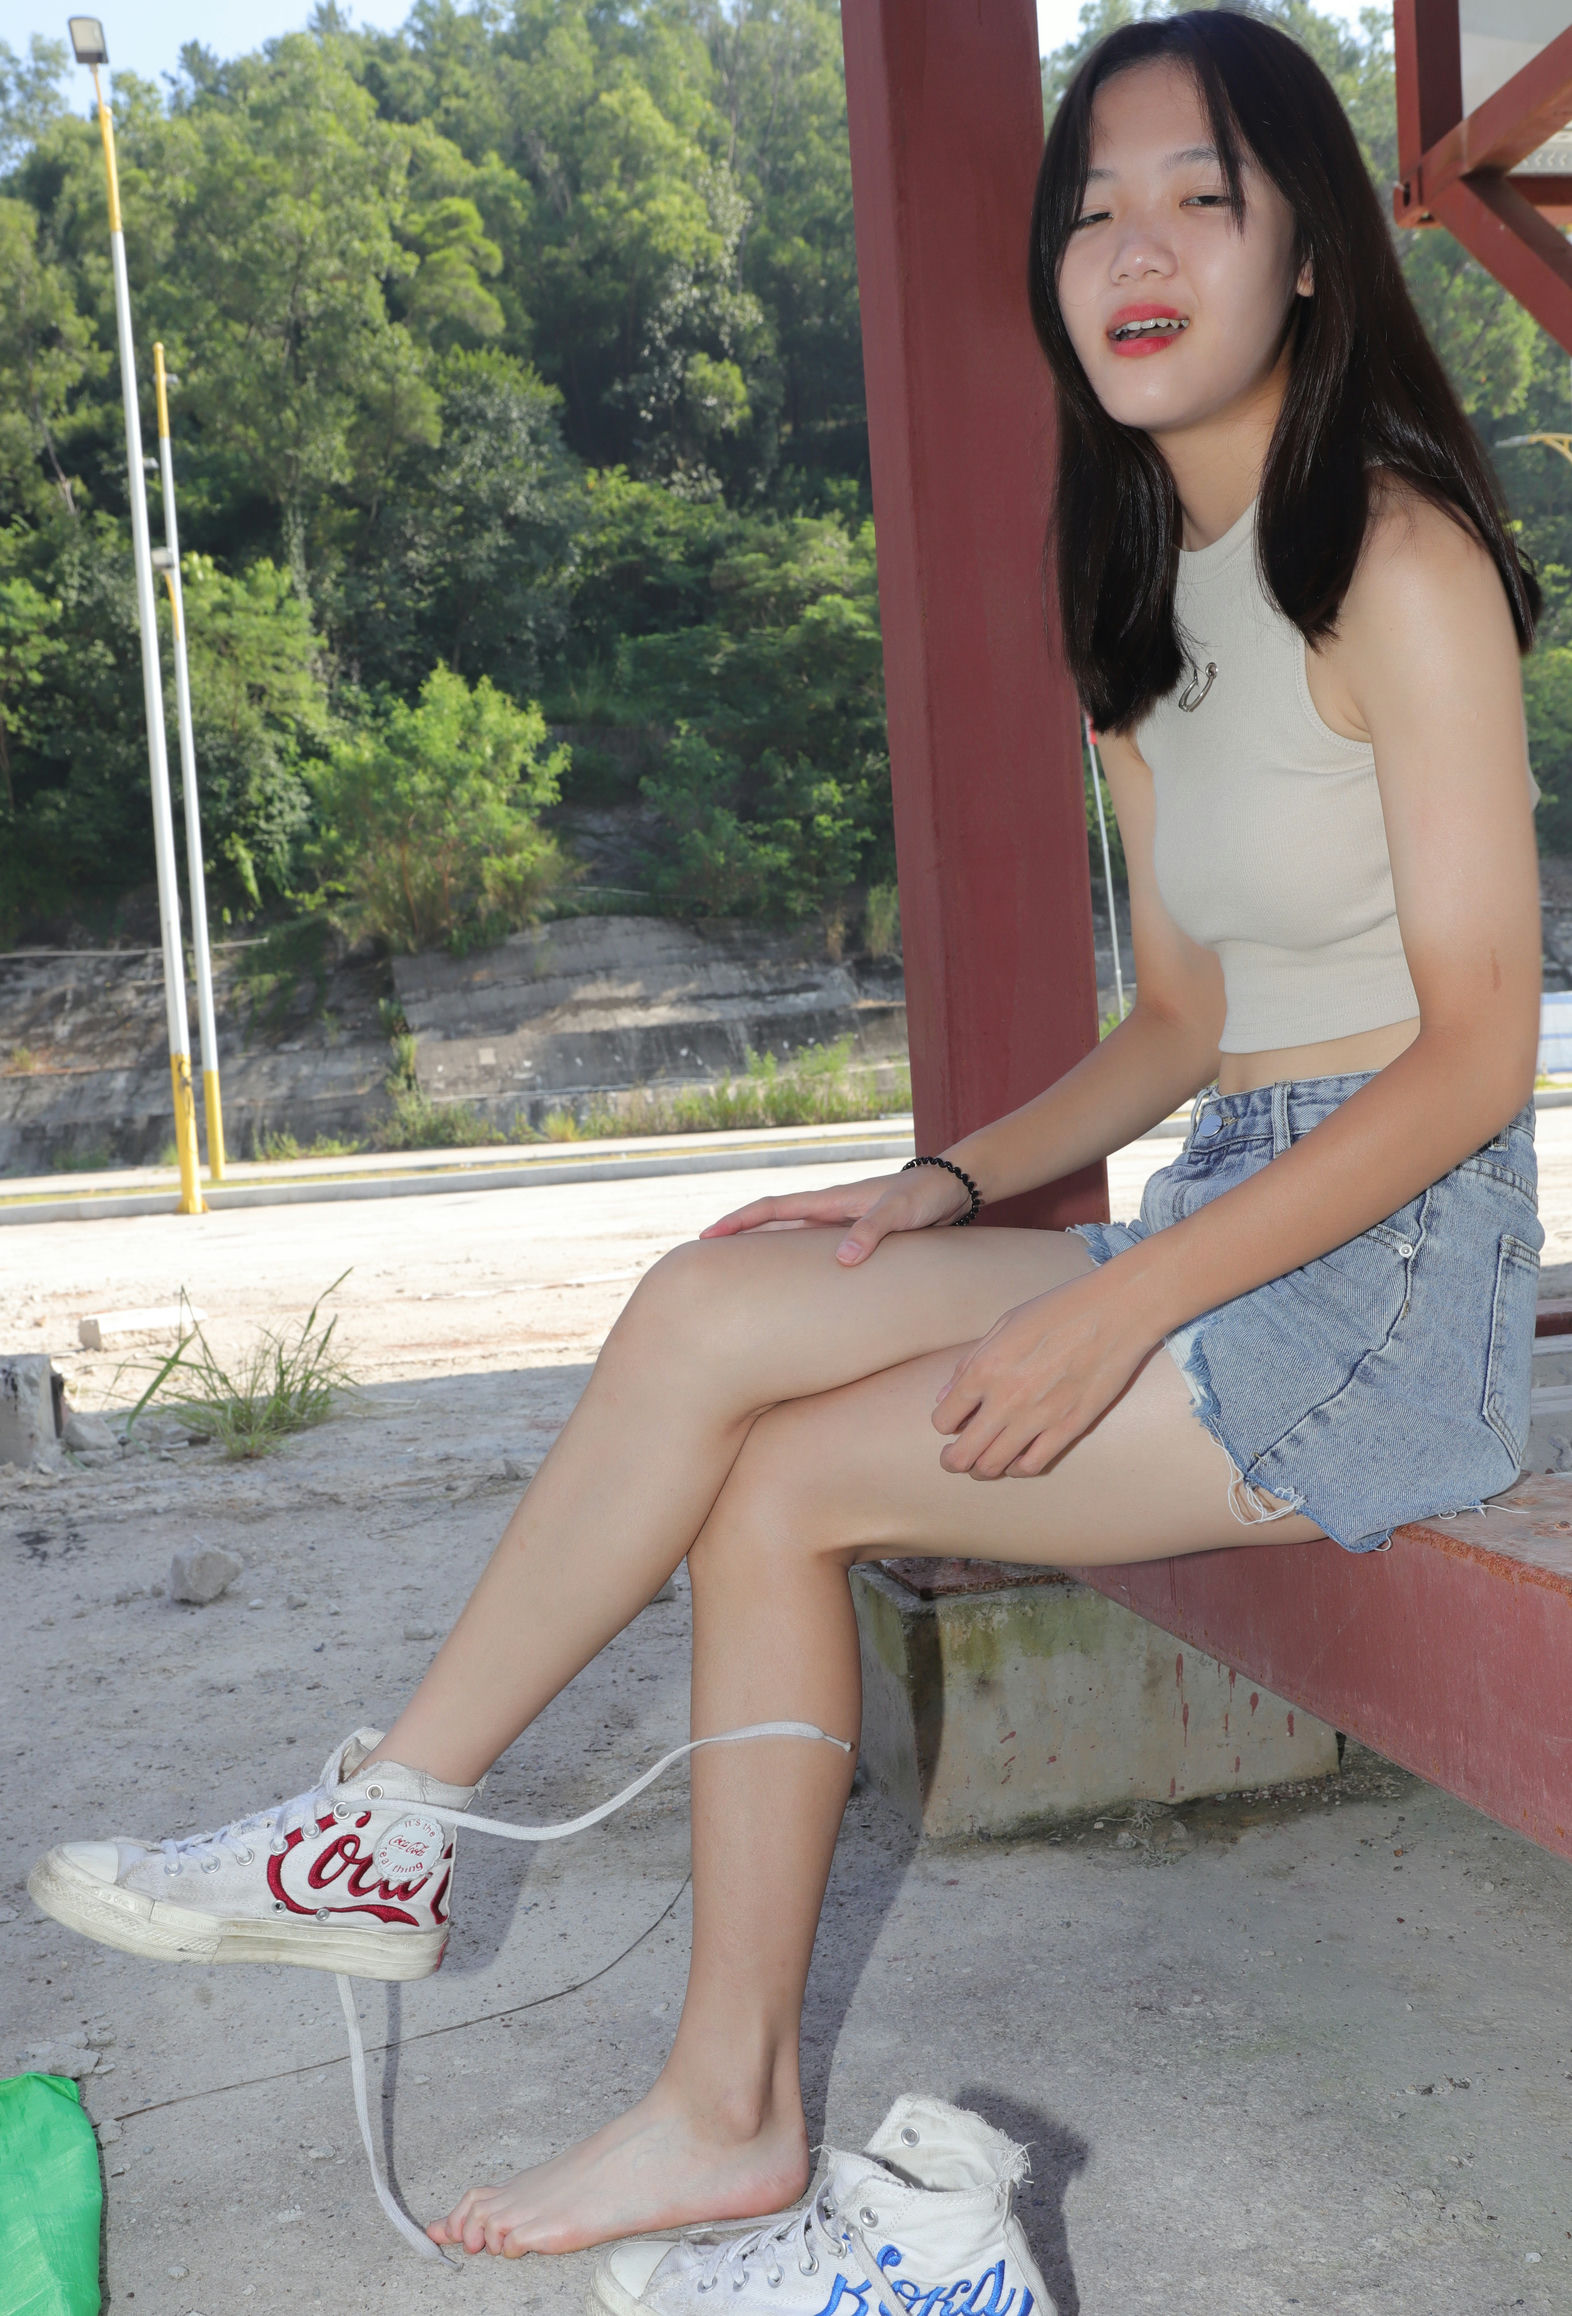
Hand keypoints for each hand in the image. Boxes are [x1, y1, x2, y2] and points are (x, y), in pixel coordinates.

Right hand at [700, 1166, 970, 1263]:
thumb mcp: (900, 1213)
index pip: (771, 1208)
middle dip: (739, 1239)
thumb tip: (842, 1260)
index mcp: (829, 1201)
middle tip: (706, 1262)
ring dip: (764, 1251)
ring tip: (739, 1278)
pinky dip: (795, 1263)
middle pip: (771, 1224)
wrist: (953, 1187)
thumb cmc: (926, 1196)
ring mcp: (839, 1223)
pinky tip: (795, 1284)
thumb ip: (872, 1231)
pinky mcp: (856, 1235)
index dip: (738, 1222)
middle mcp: (828, 1210)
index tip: (706, 1237)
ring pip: (789, 1237)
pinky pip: (813, 1250)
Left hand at [932, 1265, 1154, 1476]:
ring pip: (994, 1466)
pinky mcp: (1069, 1428)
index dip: (944, 1423)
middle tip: (952, 1458)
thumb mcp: (1003, 1324)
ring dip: (981, 1469)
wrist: (1115, 1312)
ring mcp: (1038, 1418)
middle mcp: (1006, 1399)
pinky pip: (1032, 1465)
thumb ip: (969, 1362)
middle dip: (952, 1460)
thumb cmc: (1058, 1310)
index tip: (952, 1421)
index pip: (943, 1419)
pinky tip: (1014, 1462)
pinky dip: (1017, 1469)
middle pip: (963, 1454)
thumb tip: (944, 1397)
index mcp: (985, 1369)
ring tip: (980, 1465)